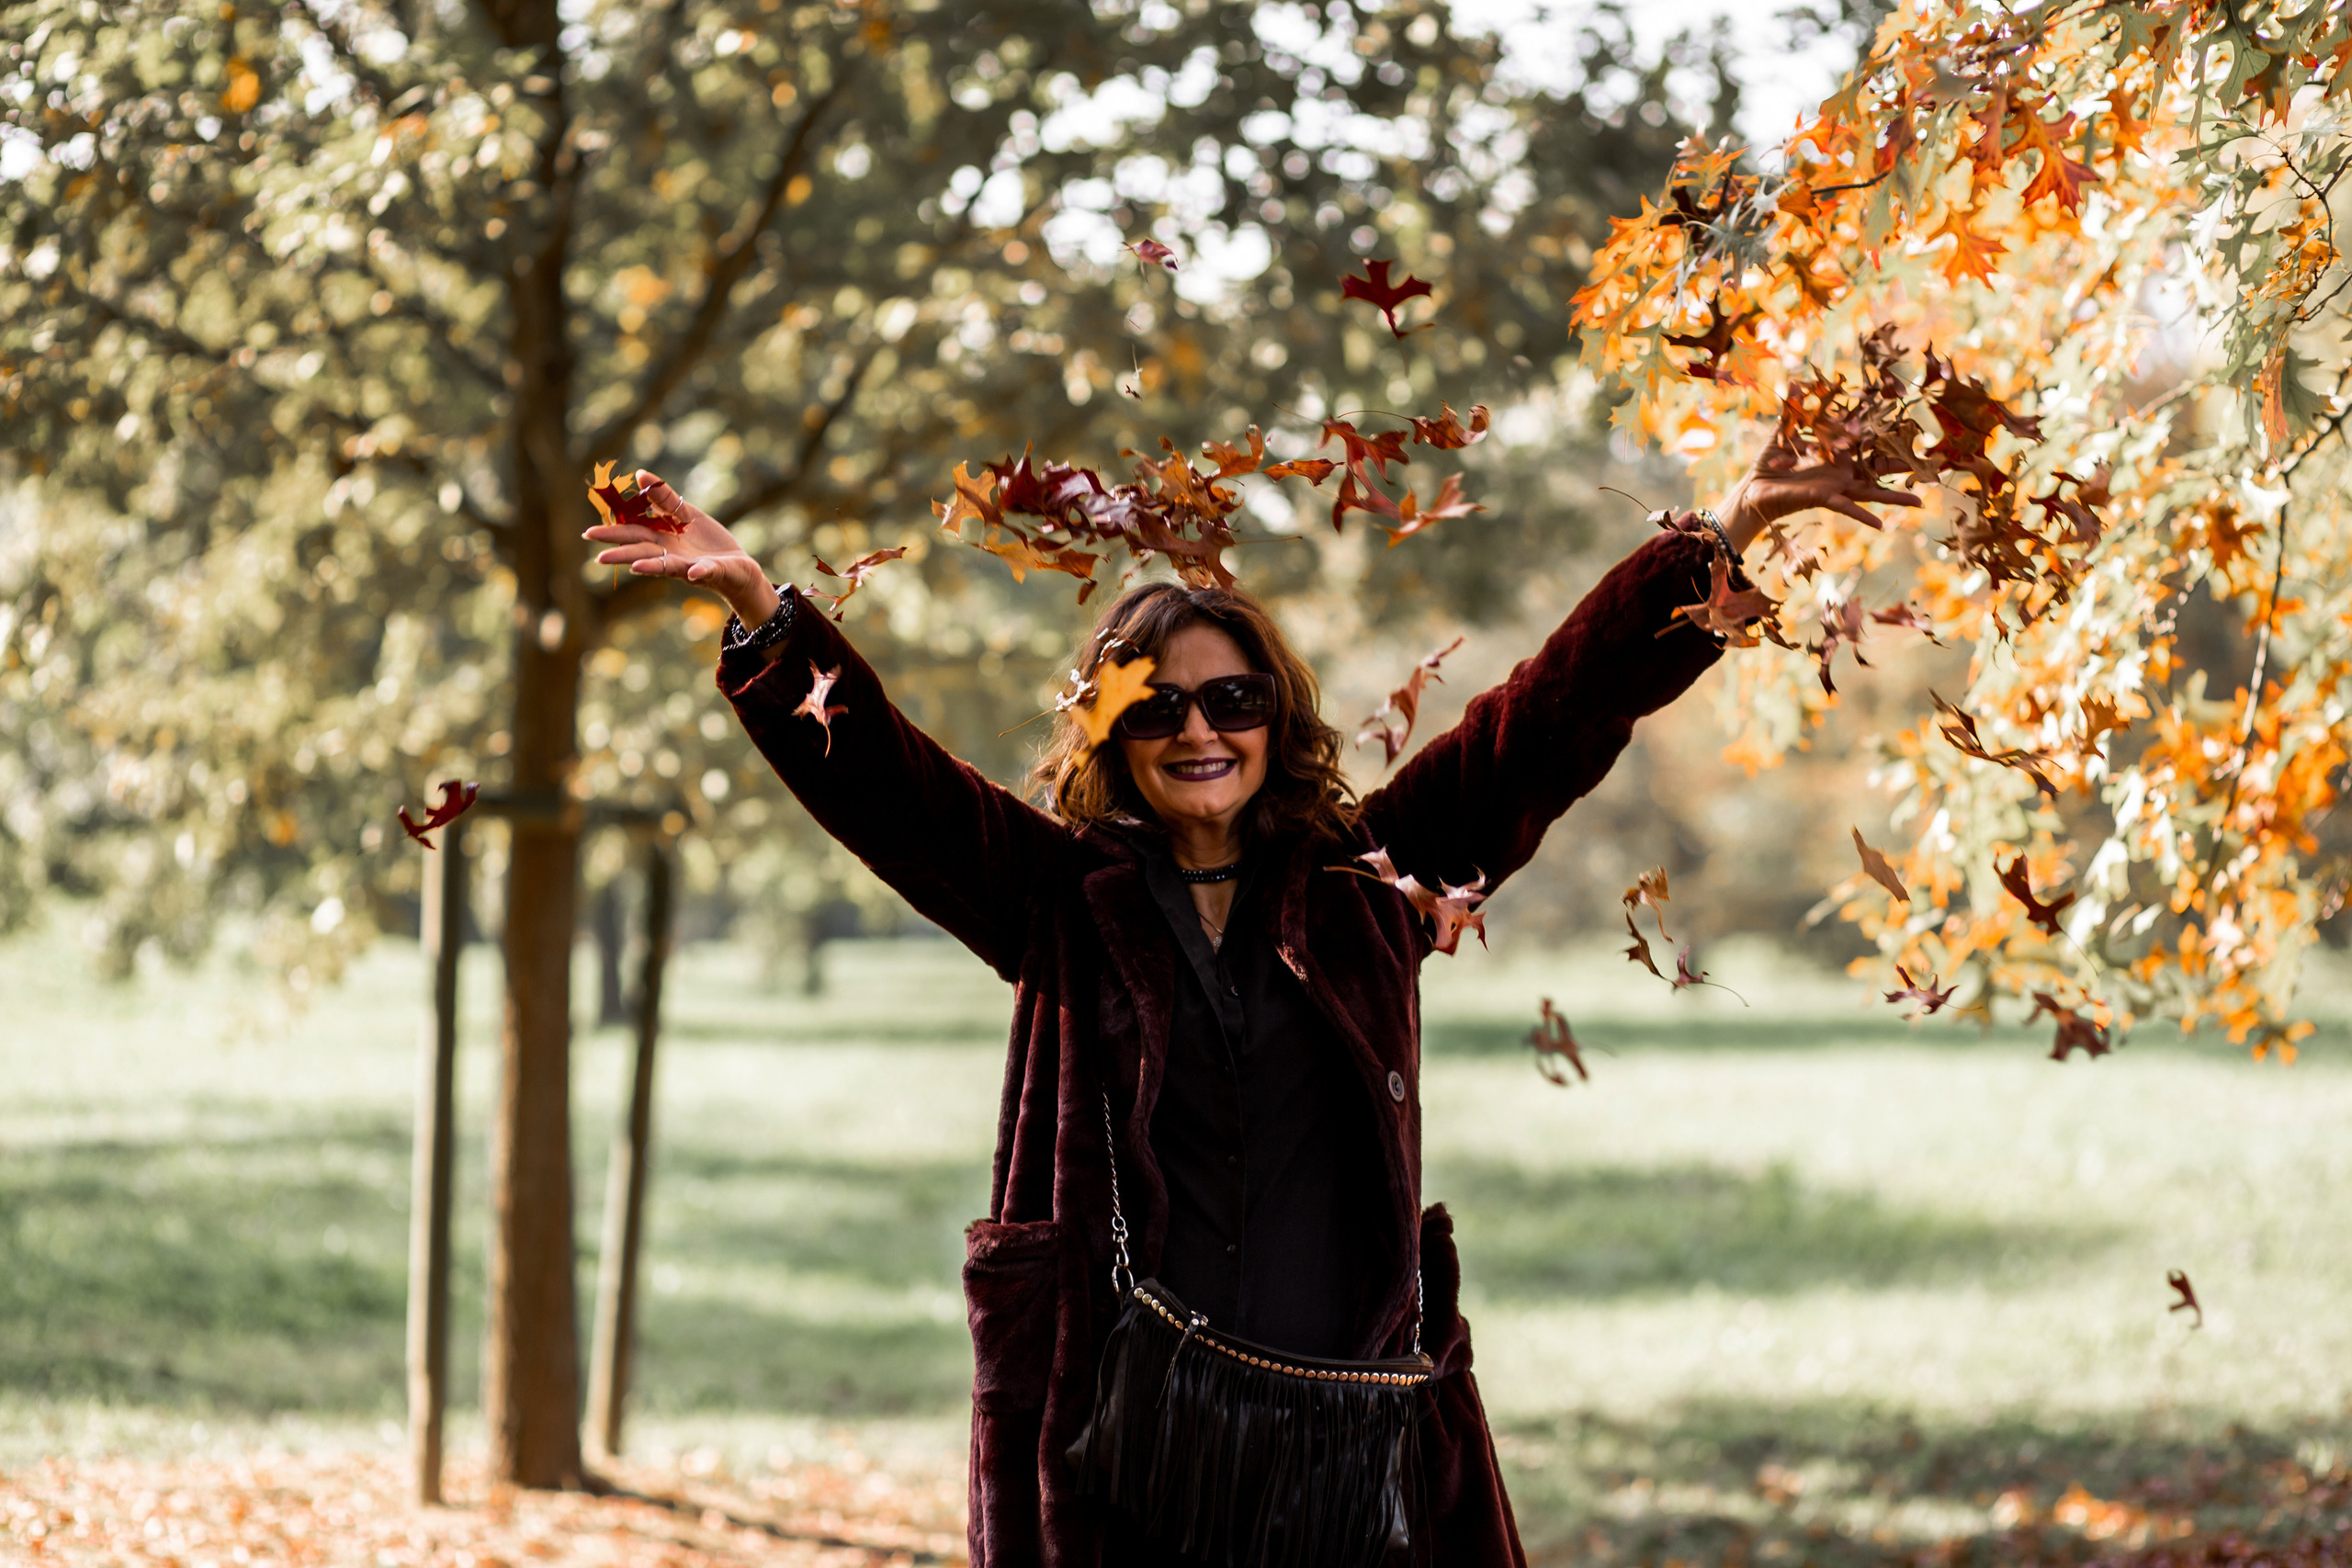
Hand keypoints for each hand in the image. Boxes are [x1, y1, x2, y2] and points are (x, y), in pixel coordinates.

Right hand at [582, 471, 778, 627]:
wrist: (738, 566)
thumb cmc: (709, 542)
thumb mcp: (687, 514)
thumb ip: (664, 497)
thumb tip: (639, 473)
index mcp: (662, 539)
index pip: (634, 534)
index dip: (614, 533)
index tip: (590, 533)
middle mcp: (670, 555)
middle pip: (642, 551)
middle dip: (621, 554)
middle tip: (598, 558)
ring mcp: (689, 565)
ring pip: (666, 565)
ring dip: (649, 566)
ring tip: (633, 567)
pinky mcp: (711, 571)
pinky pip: (705, 571)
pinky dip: (699, 571)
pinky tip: (693, 572)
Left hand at [1718, 420, 1922, 552]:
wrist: (1752, 490)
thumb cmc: (1769, 463)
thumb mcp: (1784, 431)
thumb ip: (1795, 409)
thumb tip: (1796, 382)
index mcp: (1837, 454)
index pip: (1868, 442)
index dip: (1890, 436)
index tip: (1914, 430)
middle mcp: (1842, 472)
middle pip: (1880, 467)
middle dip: (1905, 465)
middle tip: (1933, 464)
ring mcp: (1836, 487)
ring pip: (1871, 492)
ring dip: (1895, 497)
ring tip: (1920, 503)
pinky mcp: (1824, 498)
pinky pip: (1847, 509)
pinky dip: (1863, 517)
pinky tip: (1881, 525)